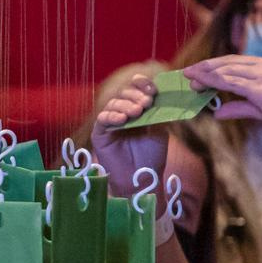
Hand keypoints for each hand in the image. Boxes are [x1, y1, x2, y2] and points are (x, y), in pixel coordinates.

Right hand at [91, 70, 169, 196]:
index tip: (152, 89)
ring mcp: (110, 122)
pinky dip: (112, 116)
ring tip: (137, 112)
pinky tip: (122, 120)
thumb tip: (162, 94)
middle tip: (146, 103)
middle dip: (135, 95)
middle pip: (123, 93)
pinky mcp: (99, 133)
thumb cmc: (151, 155)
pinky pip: (102, 119)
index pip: (135, 88)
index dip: (142, 84)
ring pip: (113, 104)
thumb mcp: (160, 129)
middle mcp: (122, 112)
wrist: (142, 178)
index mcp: (137, 108)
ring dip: (125, 105)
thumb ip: (158, 112)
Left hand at [184, 56, 261, 148]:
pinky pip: (232, 82)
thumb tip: (217, 113)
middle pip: (229, 62)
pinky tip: (202, 84)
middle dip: (206, 68)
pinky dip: (214, 82)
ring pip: (228, 71)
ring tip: (190, 80)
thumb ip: (241, 108)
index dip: (215, 65)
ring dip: (206, 75)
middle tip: (187, 74)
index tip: (198, 71)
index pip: (236, 61)